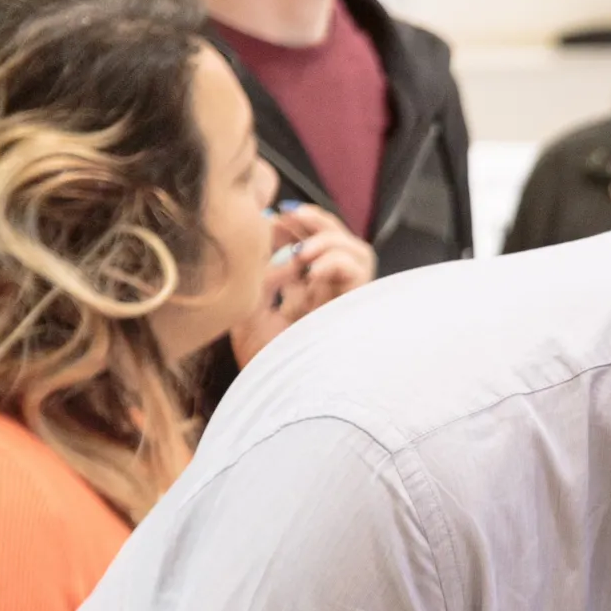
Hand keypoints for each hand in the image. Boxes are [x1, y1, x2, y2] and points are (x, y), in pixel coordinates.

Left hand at [231, 204, 377, 365]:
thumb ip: (261, 276)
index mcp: (305, 296)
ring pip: (358, 252)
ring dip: (331, 240)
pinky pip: (361, 271)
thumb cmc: (263, 361)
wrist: (279, 394)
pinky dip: (337, 261)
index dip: (296, 226)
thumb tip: (274, 247)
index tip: (270, 216)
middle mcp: (330, 297)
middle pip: (339, 243)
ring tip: (302, 251)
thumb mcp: (249, 309)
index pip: (311, 247)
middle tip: (290, 216)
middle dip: (317, 222)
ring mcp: (346, 303)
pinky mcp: (359, 310)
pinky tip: (312, 273)